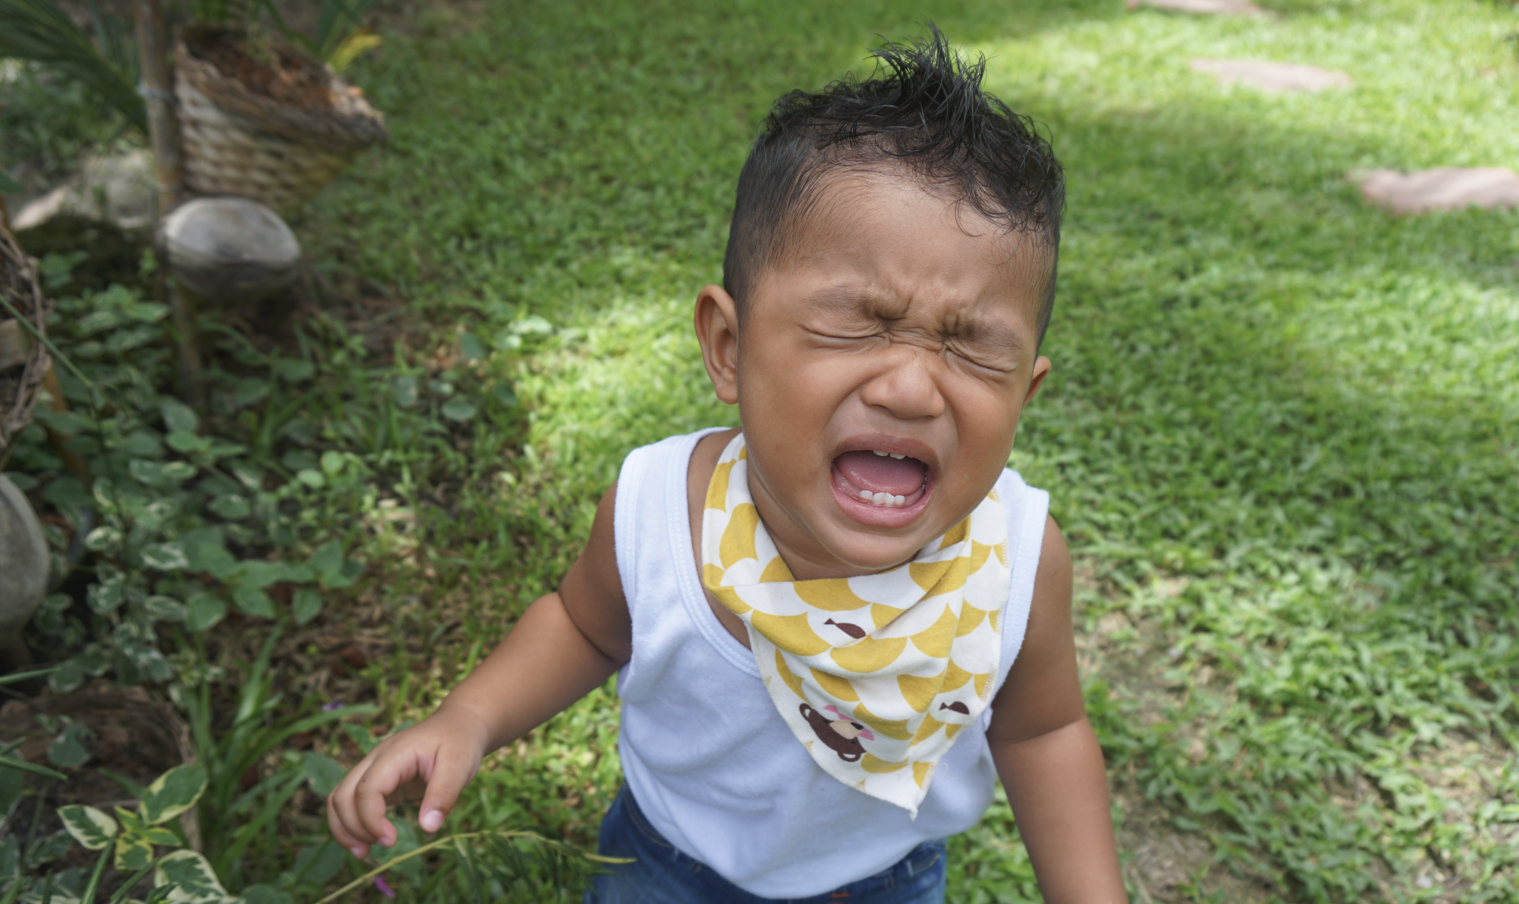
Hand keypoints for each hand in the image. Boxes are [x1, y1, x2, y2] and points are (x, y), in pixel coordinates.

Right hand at [326, 703, 492, 858]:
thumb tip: (428, 828)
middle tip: (382, 847)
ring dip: (345, 828)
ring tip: (364, 853)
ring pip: (340, 799)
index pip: (366, 790)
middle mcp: (375, 760)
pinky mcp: (379, 782)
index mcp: (394, 754)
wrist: (459, 725)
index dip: (371, 820)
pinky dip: (353, 823)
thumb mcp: (460, 765)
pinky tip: (369, 842)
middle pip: (343, 796)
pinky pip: (353, 802)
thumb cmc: (460, 743)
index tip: (391, 841)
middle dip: (354, 827)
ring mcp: (373, 770)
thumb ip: (444, 795)